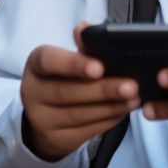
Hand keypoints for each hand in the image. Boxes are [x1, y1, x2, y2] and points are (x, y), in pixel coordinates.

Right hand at [19, 22, 140, 161]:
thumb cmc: (62, 78)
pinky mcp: (56, 139)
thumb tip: (86, 27)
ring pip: (79, 114)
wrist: (44, 117)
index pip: (49, 61)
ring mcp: (42, 119)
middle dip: (103, 90)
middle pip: (68, 92)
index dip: (74, 64)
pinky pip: (87, 130)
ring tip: (134, 98)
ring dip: (111, 106)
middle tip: (131, 85)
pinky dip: (109, 119)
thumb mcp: (66, 59)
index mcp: (36, 65)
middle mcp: (33, 92)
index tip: (99, 67)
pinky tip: (124, 110)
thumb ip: (81, 46)